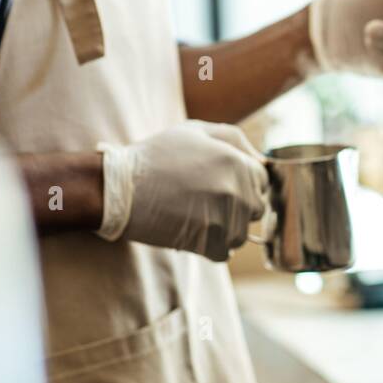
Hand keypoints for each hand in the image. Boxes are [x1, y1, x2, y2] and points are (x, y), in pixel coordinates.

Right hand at [97, 121, 267, 261]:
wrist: (120, 188)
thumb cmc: (156, 156)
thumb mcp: (195, 131)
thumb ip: (234, 139)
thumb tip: (261, 160)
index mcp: (237, 163)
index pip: (263, 182)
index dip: (244, 184)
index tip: (221, 186)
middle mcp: (237, 191)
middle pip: (256, 209)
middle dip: (237, 207)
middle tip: (206, 202)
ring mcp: (224, 219)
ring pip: (241, 233)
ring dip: (224, 229)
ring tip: (195, 216)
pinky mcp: (208, 243)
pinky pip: (224, 252)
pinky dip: (210, 247)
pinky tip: (191, 231)